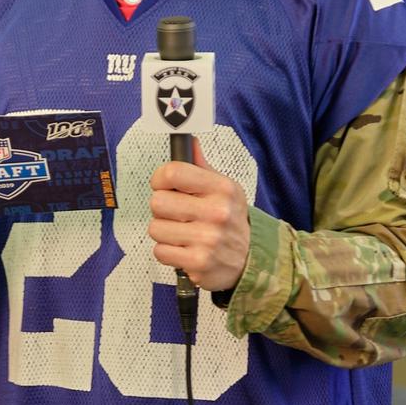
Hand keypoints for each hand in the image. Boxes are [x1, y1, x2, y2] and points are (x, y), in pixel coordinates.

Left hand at [148, 144, 249, 291]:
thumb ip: (202, 167)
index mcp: (222, 188)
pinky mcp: (198, 262)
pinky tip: (183, 249)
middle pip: (158, 202)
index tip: (163, 185)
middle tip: (176, 215)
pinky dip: (167, 252)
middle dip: (162, 209)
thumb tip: (189, 141)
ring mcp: (207, 239)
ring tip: (181, 233)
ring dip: (164, 232)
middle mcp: (217, 212)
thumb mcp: (225, 190)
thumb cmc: (230, 220)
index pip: (173, 172)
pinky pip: (160, 251)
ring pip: (155, 228)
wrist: (250, 259)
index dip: (160, 178)